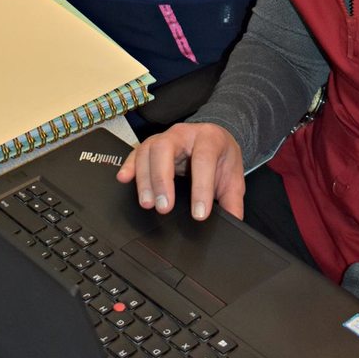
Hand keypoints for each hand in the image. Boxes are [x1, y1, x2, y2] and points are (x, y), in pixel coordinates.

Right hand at [116, 122, 244, 221]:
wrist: (215, 138)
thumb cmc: (221, 156)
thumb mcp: (233, 177)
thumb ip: (232, 201)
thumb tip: (233, 223)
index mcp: (209, 138)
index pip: (203, 160)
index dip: (201, 188)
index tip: (199, 214)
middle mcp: (184, 134)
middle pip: (166, 149)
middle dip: (162, 179)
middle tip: (164, 208)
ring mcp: (164, 137)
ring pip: (148, 151)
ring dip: (145, 178)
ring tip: (147, 203)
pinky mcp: (151, 144)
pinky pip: (136, 152)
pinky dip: (129, 165)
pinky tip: (124, 179)